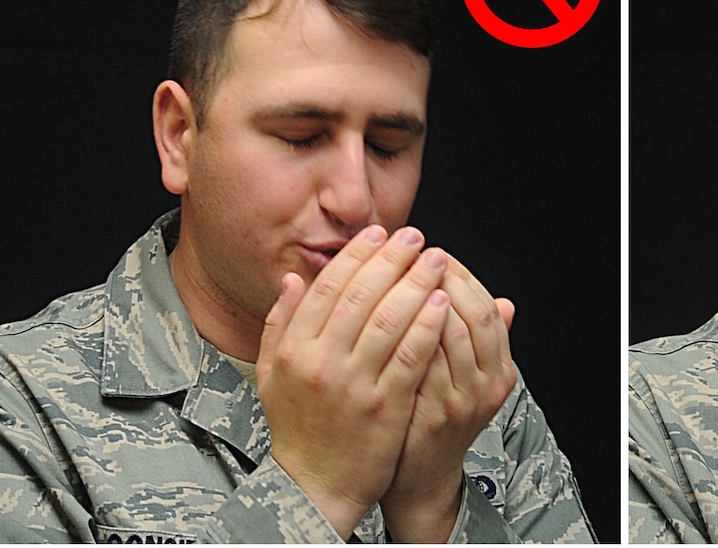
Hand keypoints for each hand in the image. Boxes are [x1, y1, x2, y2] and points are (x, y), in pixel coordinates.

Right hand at [258, 226, 448, 539]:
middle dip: (392, 259)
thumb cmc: (297, 428)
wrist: (315, 485)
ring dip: (417, 284)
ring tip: (437, 260)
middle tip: (416, 237)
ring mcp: (353, 385)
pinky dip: (428, 325)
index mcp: (293, 351)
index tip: (379, 233)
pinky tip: (444, 302)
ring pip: (388, 321)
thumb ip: (280, 325)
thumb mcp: (273, 376)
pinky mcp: (385, 406)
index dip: (356, 256)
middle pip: (360, 296)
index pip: (327, 288)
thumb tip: (294, 279)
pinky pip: (411, 357)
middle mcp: (320, 363)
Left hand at [379, 251, 519, 541]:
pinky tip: (378, 312)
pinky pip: (423, 362)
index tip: (425, 249)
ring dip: (419, 297)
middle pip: (473, 311)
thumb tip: (500, 299)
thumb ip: (469, 339)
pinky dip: (405, 333)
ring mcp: (466, 399)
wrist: (416, 478)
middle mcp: (491, 381)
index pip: (485, 304)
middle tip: (408, 251)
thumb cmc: (428, 417)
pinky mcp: (436, 414)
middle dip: (439, 276)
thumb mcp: (458, 376)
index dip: (457, 273)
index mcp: (500, 367)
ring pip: (451, 332)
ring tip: (391, 272)